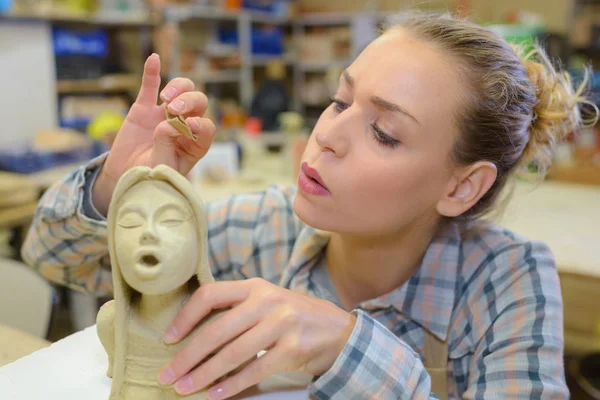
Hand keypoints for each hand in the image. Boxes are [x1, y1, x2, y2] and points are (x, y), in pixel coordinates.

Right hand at [93, 53, 215, 215]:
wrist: (124, 177)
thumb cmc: (149, 177)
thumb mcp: (160, 167)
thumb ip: (166, 146)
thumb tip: (169, 124)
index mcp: (195, 144)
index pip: (207, 127)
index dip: (201, 123)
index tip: (189, 126)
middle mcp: (185, 125)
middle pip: (198, 102)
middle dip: (189, 101)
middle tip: (173, 110)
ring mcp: (165, 114)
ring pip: (181, 90)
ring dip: (178, 88)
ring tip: (166, 99)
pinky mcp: (145, 108)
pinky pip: (150, 86)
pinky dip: (152, 72)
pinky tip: (154, 58)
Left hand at [158, 278, 356, 398]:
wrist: (339, 330)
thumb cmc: (295, 317)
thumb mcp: (268, 302)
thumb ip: (237, 310)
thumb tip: (194, 336)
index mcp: (255, 287)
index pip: (211, 295)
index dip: (186, 317)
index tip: (169, 339)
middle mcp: (267, 301)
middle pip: (217, 330)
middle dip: (188, 356)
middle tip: (168, 374)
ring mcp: (282, 324)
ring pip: (233, 353)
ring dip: (204, 374)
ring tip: (184, 388)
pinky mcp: (294, 348)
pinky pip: (255, 370)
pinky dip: (233, 385)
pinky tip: (217, 395)